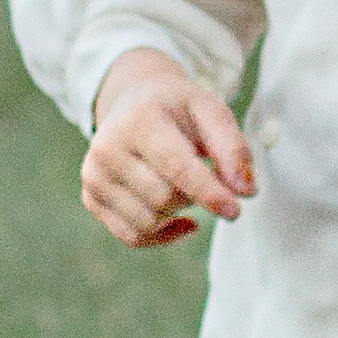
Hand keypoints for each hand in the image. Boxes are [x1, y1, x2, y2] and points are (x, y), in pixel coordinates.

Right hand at [81, 48, 256, 249]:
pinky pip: (132, 236)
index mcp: (139, 120)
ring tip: (181, 184)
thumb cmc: (178, 109)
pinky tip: (179, 218)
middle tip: (203, 175)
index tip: (235, 210)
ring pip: (148, 222)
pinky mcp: (91, 198)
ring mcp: (94, 175)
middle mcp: (107, 148)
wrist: (133, 100)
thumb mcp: (211, 112)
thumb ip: (233, 148)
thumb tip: (246, 191)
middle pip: (165, 198)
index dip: (209, 193)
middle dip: (194, 196)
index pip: (176, 168)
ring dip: (177, 212)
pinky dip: (162, 234)